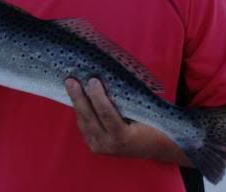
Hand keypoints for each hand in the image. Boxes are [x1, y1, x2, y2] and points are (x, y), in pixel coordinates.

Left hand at [65, 77, 180, 161]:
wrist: (154, 147)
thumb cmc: (152, 126)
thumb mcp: (143, 113)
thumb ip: (125, 101)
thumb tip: (108, 79)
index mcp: (122, 137)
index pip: (106, 114)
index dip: (98, 96)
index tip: (93, 80)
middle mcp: (108, 144)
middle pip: (89, 118)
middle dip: (78, 97)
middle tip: (71, 80)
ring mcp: (99, 146)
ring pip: (83, 121)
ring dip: (76, 102)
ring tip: (71, 84)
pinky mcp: (94, 145)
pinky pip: (83, 125)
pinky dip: (80, 110)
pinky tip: (77, 96)